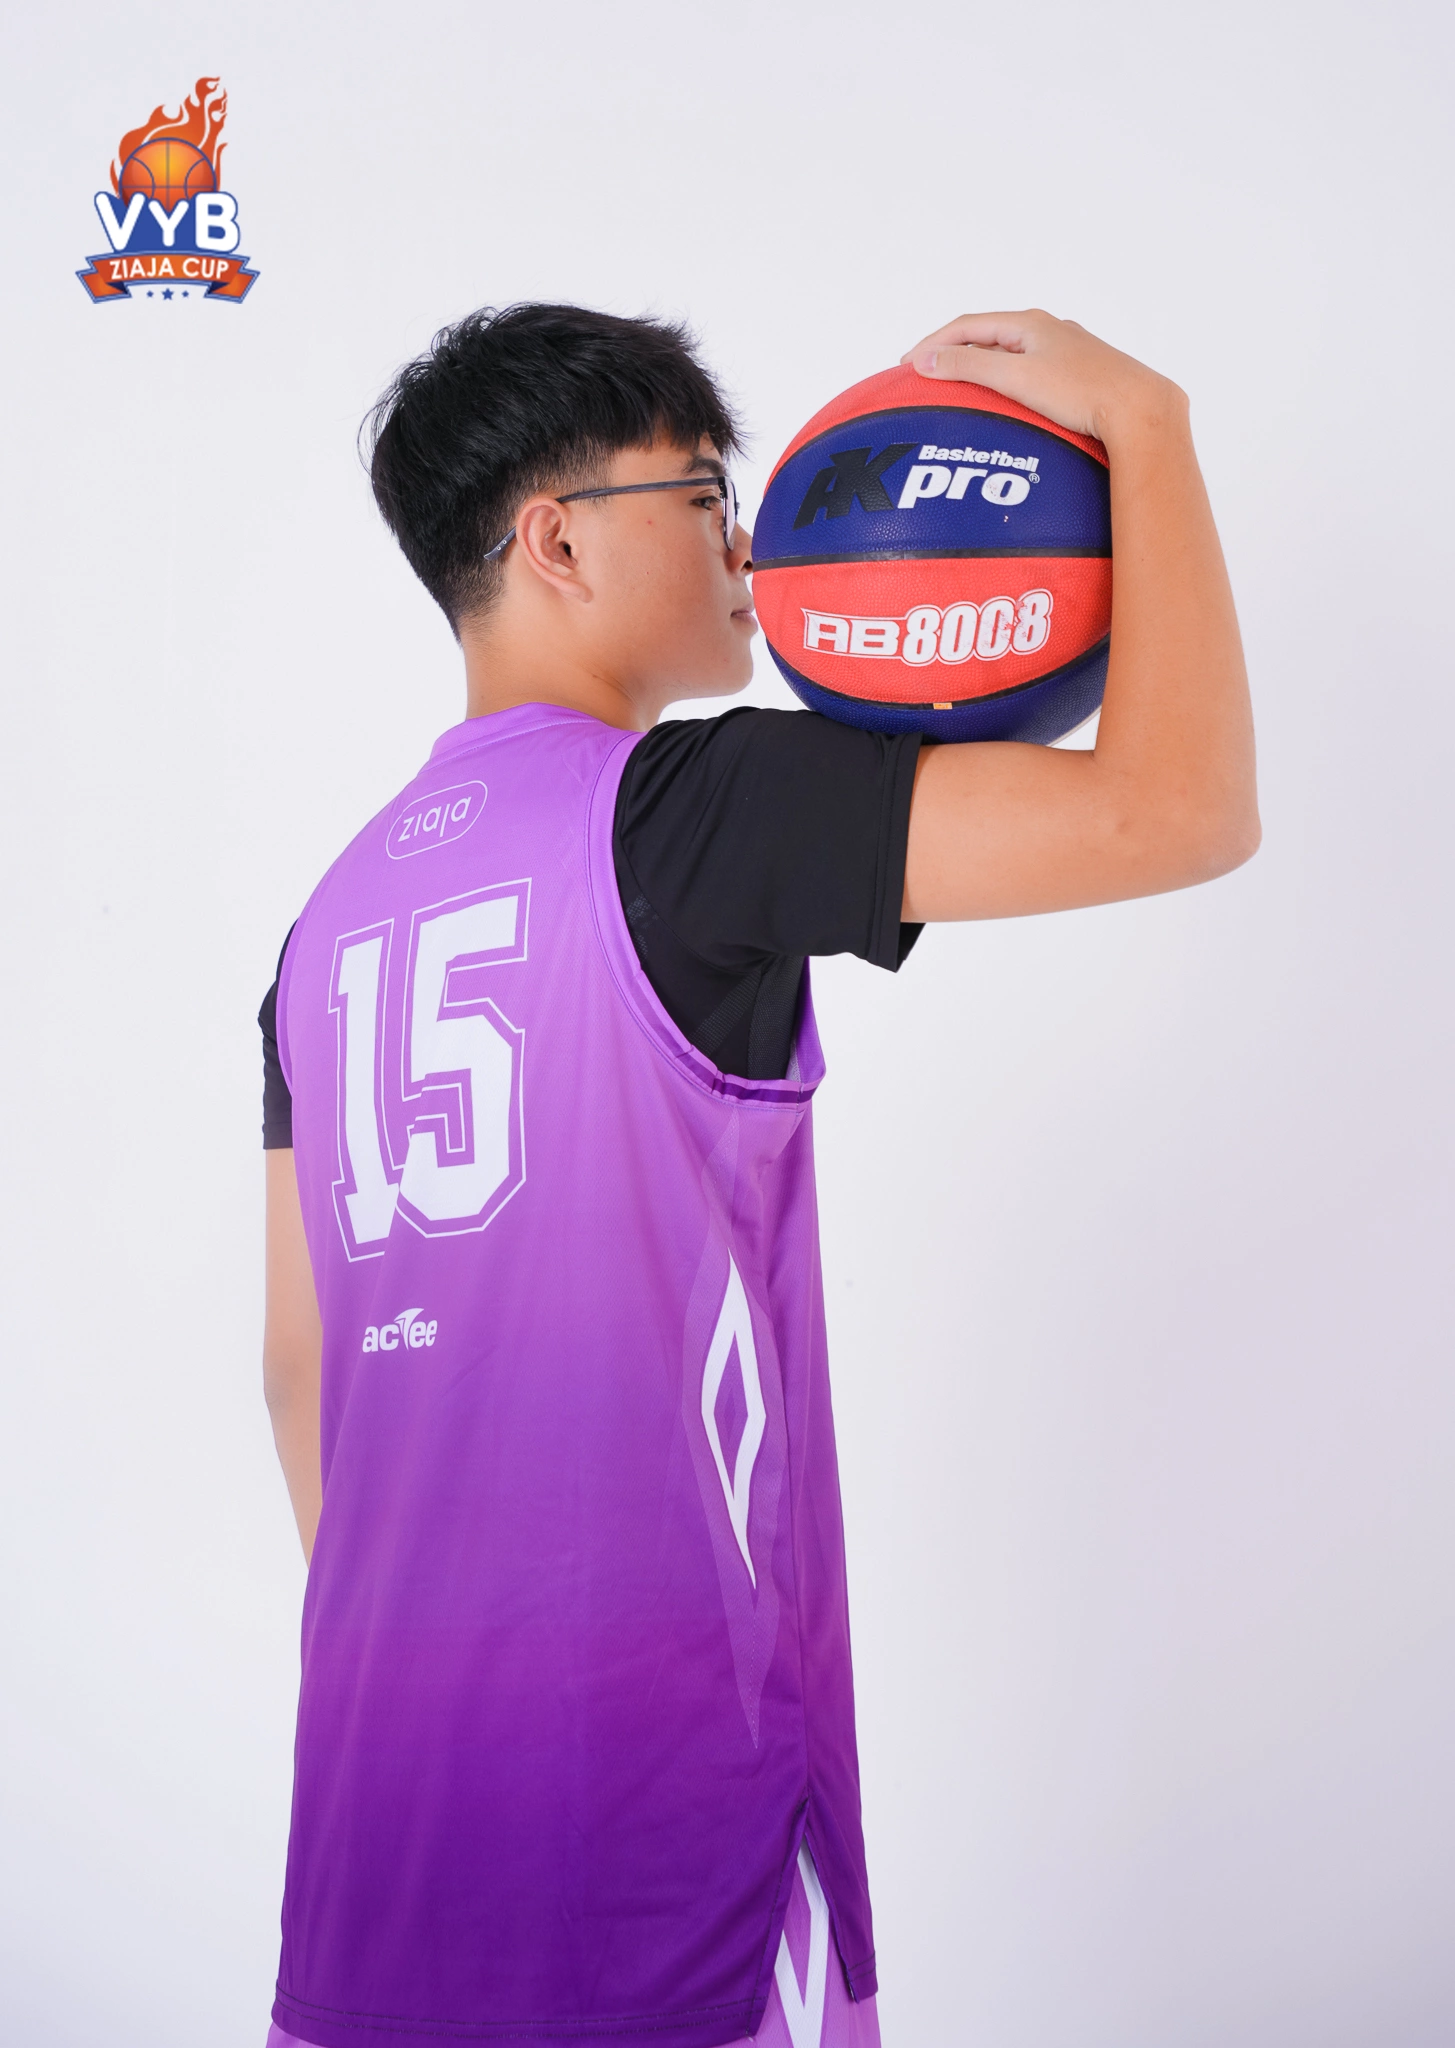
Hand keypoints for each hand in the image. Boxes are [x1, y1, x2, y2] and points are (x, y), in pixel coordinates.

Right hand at [900, 310, 1182, 448]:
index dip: (933, 343)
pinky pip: (1034, 374)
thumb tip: (922, 359)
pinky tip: (1009, 405)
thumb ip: (968, 365)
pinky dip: (1008, 383)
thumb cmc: (1081, 392)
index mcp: (1031, 323)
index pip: (968, 324)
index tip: (906, 365)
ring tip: (962, 388)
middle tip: (927, 374)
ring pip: (1014, 354)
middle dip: (955, 351)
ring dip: (982, 366)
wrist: (1141, 411)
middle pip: (990, 335)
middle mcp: (1051, 331)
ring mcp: (1070, 353)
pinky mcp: (1083, 379)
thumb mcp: (1016, 376)